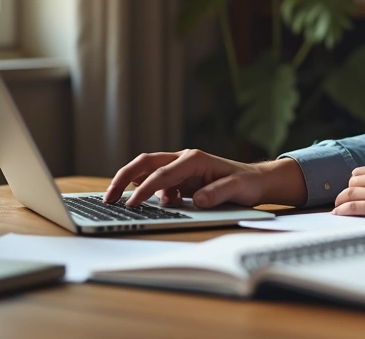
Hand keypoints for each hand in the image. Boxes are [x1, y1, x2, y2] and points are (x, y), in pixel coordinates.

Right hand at [103, 150, 306, 207]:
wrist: (256, 180)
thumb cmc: (247, 182)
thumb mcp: (238, 188)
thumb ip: (218, 193)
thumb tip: (197, 200)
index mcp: (194, 159)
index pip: (162, 174)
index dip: (144, 190)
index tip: (131, 204)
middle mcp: (183, 159)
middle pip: (145, 164)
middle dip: (123, 178)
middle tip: (108, 198)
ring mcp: (180, 168)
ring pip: (147, 172)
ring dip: (133, 185)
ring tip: (120, 203)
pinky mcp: (180, 179)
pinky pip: (158, 184)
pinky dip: (151, 194)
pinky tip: (160, 206)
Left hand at [333, 159, 364, 221]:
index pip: (363, 171)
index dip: (356, 182)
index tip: (354, 189)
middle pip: (353, 181)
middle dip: (348, 191)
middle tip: (345, 200)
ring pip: (349, 192)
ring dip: (341, 200)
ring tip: (337, 207)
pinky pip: (353, 206)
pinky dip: (342, 210)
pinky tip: (337, 213)